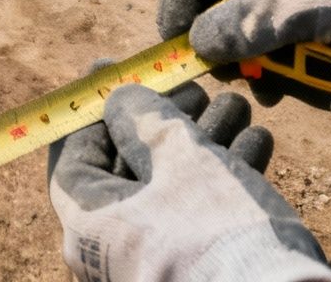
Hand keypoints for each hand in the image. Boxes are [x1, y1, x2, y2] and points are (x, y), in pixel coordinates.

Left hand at [48, 81, 330, 281]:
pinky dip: (225, 177)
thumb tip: (122, 101)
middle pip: (130, 167)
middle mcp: (115, 250)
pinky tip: (258, 141)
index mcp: (88, 227)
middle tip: (195, 86)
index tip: (112, 69)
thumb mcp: (179, 157)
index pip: (73, 159)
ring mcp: (158, 262)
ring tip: (237, 105)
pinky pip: (202, 216)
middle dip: (166, 119)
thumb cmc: (215, 232)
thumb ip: (145, 121)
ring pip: (173, 187)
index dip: (92, 109)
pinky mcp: (199, 268)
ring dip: (205, 140)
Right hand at [157, 0, 330, 71]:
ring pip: (280, 3)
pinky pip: (317, 11)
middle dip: (240, 36)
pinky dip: (317, 45)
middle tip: (243, 77)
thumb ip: (241, 27)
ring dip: (282, 49)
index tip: (177, 43)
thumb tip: (200, 43)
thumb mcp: (299, 8)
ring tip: (296, 86)